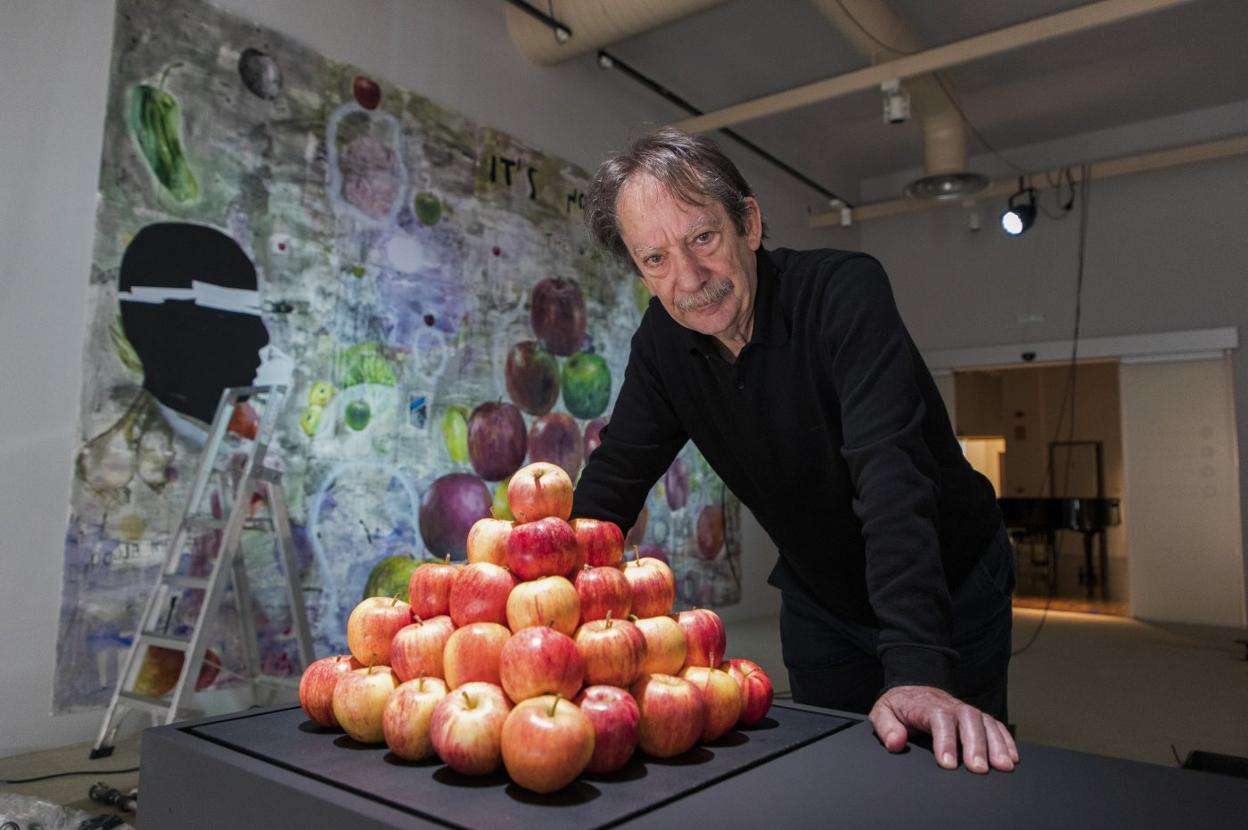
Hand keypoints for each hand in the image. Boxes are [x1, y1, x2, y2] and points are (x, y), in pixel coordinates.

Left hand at [869, 685, 1017, 772]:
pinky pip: (995, 725)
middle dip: (975, 745)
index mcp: (927, 705)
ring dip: (996, 744)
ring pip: (986, 722)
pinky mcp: (976, 717)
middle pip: (968, 720)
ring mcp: (966, 711)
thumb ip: (887, 727)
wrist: (912, 688)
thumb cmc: (899, 704)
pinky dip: (1005, 739)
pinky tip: (1012, 757)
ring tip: (1003, 766)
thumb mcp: (883, 712)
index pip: (939, 719)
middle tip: (978, 769)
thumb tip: (896, 742)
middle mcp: (951, 706)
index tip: (948, 763)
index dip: (945, 741)